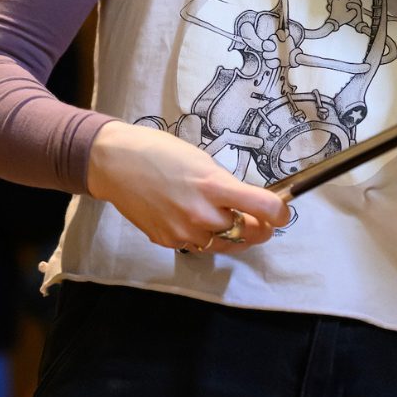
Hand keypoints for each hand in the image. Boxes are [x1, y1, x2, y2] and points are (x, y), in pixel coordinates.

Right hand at [86, 120, 288, 254]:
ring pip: (225, 244)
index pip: (265, 208)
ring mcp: (183, 232)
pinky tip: (193, 218)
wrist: (113, 163)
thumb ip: (225, 184)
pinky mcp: (168, 241)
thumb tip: (248, 201)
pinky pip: (198, 245)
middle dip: (260, 227)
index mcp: (213, 186)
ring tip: (225, 217)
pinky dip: (204, 236)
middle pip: (250, 233)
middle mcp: (201, 214)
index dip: (281, 212)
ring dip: (233, 234)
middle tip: (260, 219)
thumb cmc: (158, 151)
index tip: (282, 211)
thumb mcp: (201, 160)